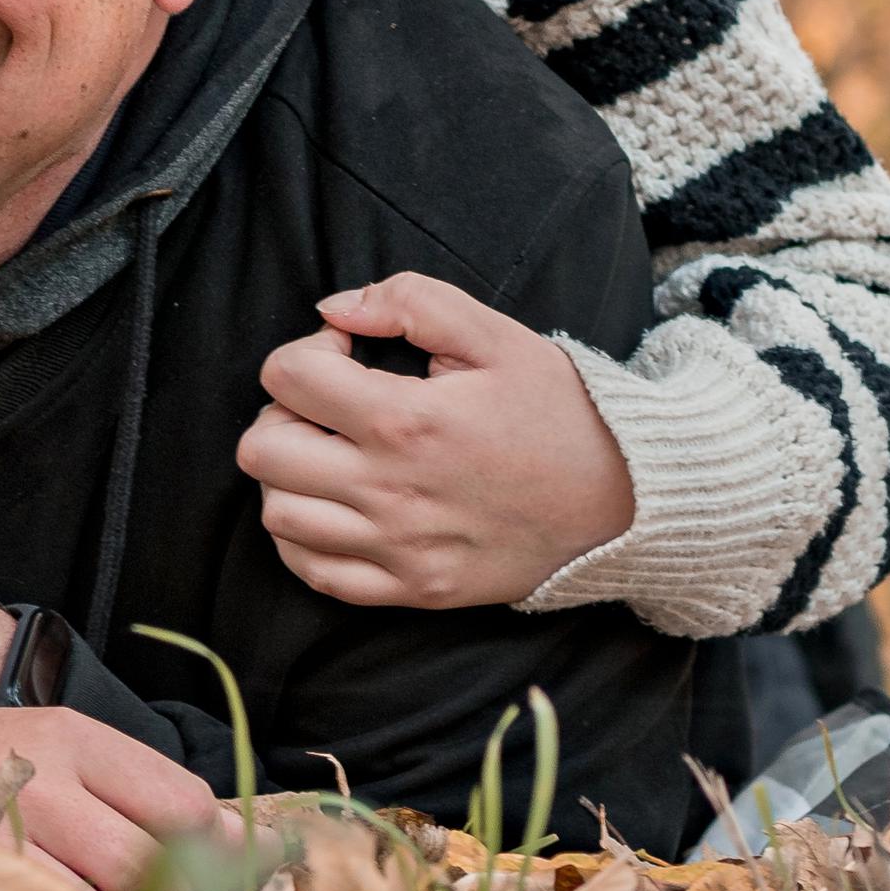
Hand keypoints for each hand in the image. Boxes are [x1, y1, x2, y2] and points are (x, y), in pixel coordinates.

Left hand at [237, 273, 637, 608]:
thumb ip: (409, 301)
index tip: (348, 355)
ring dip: (290, 476)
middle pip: (263, 450)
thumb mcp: (496, 335)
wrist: (626, 501)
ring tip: (334, 455)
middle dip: (283, 412)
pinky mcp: (412, 589)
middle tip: (330, 406)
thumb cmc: (559, 412)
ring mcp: (399, 549)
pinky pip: (315, 573)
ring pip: (278, 515)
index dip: (306, 351)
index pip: (287, 376)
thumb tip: (334, 310)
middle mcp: (391, 491)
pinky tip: (337, 506)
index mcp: (407, 421)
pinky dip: (305, 539)